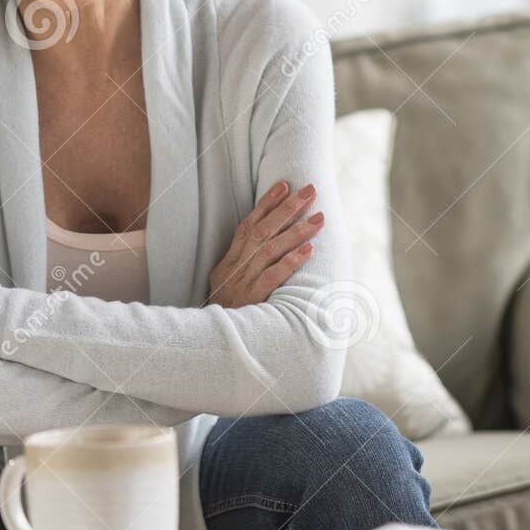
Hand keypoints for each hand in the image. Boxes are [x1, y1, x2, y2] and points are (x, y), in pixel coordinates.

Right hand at [207, 180, 324, 307]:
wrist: (211, 343)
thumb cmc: (228, 315)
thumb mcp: (227, 287)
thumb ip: (244, 268)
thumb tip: (270, 247)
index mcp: (227, 263)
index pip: (247, 226)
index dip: (266, 204)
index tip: (284, 185)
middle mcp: (234, 269)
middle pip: (261, 231)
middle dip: (287, 209)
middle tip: (310, 191)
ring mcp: (242, 284)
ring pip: (269, 251)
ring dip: (296, 232)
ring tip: (319, 218)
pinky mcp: (251, 301)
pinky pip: (272, 278)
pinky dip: (290, 263)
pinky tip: (308, 251)